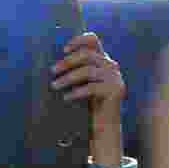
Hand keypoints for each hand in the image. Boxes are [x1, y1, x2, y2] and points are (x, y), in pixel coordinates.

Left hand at [51, 32, 124, 167]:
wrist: (104, 127)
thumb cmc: (88, 105)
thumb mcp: (81, 84)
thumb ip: (75, 70)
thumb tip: (54, 63)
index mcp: (103, 60)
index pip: (93, 40)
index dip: (78, 40)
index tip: (64, 50)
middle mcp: (111, 66)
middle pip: (87, 55)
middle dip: (66, 62)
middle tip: (52, 71)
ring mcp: (116, 78)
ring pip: (88, 70)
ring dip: (68, 78)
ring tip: (54, 86)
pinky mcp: (116, 90)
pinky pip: (92, 87)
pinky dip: (76, 92)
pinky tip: (66, 98)